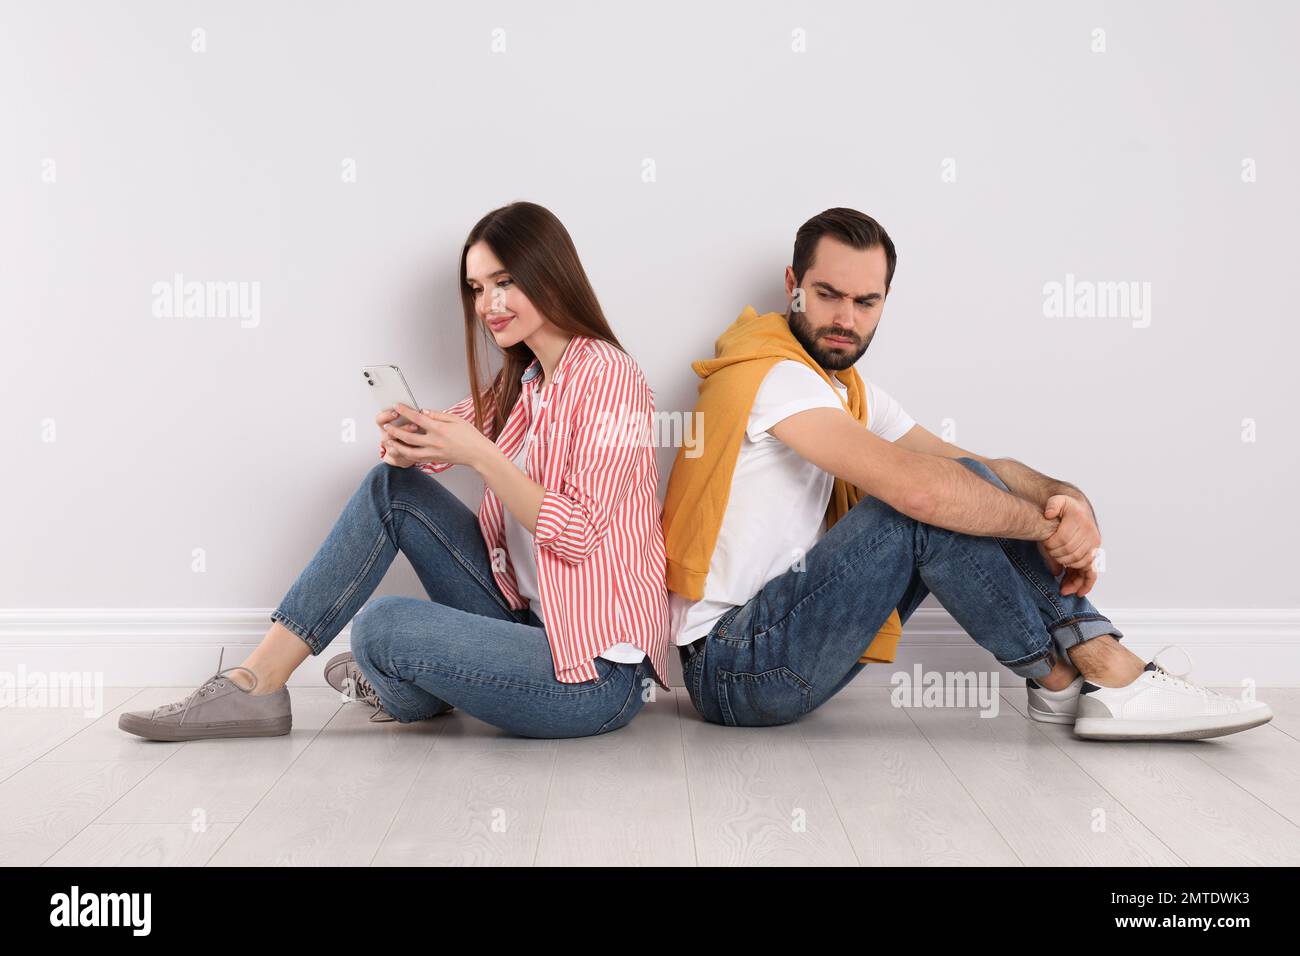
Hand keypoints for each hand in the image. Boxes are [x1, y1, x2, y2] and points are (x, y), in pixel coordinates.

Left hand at [380, 403, 497, 470]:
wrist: (477, 454)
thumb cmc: (470, 436)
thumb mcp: (456, 419)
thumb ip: (438, 415)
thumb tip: (424, 411)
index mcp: (440, 429)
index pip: (418, 419)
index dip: (406, 411)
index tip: (397, 406)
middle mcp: (435, 442)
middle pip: (409, 437)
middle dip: (395, 431)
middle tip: (385, 426)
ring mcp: (434, 453)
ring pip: (410, 451)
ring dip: (397, 446)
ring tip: (388, 441)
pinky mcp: (434, 460)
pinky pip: (417, 458)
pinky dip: (407, 454)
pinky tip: (400, 450)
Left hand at [1041, 493, 1100, 592]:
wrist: (1078, 511)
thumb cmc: (1065, 509)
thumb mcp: (1058, 501)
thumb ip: (1053, 505)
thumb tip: (1048, 514)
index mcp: (1081, 522)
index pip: (1064, 540)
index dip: (1052, 547)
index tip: (1045, 547)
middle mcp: (1091, 536)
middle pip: (1073, 556)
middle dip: (1060, 561)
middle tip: (1051, 561)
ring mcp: (1094, 547)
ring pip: (1083, 567)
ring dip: (1073, 578)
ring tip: (1063, 589)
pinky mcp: (1093, 555)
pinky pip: (1092, 572)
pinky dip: (1086, 583)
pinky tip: (1078, 592)